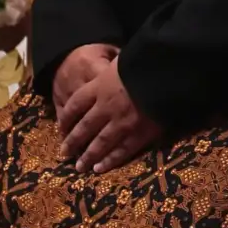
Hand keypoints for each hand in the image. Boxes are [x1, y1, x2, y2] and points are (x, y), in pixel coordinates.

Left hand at [55, 52, 160, 173]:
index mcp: (100, 86)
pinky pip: (121, 151)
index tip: (61, 127)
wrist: (165, 73)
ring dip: (88, 156)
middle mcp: (106, 107)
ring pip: (100, 143)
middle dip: (73, 141)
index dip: (66, 117)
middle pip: (85, 127)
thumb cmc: (144, 60)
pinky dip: (109, 161)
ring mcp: (122, 123)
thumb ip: (112, 67)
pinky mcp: (139, 134)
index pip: (76, 104)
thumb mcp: (122, 58)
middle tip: (64, 153)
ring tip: (80, 167)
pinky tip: (100, 168)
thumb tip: (110, 63)